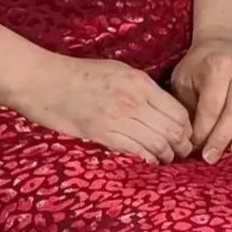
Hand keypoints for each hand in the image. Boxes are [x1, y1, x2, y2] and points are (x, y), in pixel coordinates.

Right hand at [17, 54, 194, 162]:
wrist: (43, 81)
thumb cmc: (80, 74)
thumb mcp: (119, 70)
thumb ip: (143, 87)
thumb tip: (162, 105)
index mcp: (140, 83)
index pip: (178, 112)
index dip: (187, 129)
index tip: (186, 136)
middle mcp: (133, 101)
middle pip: (173, 131)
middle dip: (182, 145)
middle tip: (182, 152)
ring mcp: (117, 118)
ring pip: (157, 144)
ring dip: (166, 155)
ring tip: (167, 159)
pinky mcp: (101, 134)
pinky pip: (135, 151)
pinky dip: (147, 159)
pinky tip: (150, 161)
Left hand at [170, 35, 231, 161]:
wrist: (225, 41)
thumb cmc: (200, 64)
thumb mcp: (184, 77)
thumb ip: (187, 104)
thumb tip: (188, 138)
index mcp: (218, 67)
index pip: (212, 106)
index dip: (203, 130)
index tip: (195, 148)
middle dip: (222, 137)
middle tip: (211, 158)